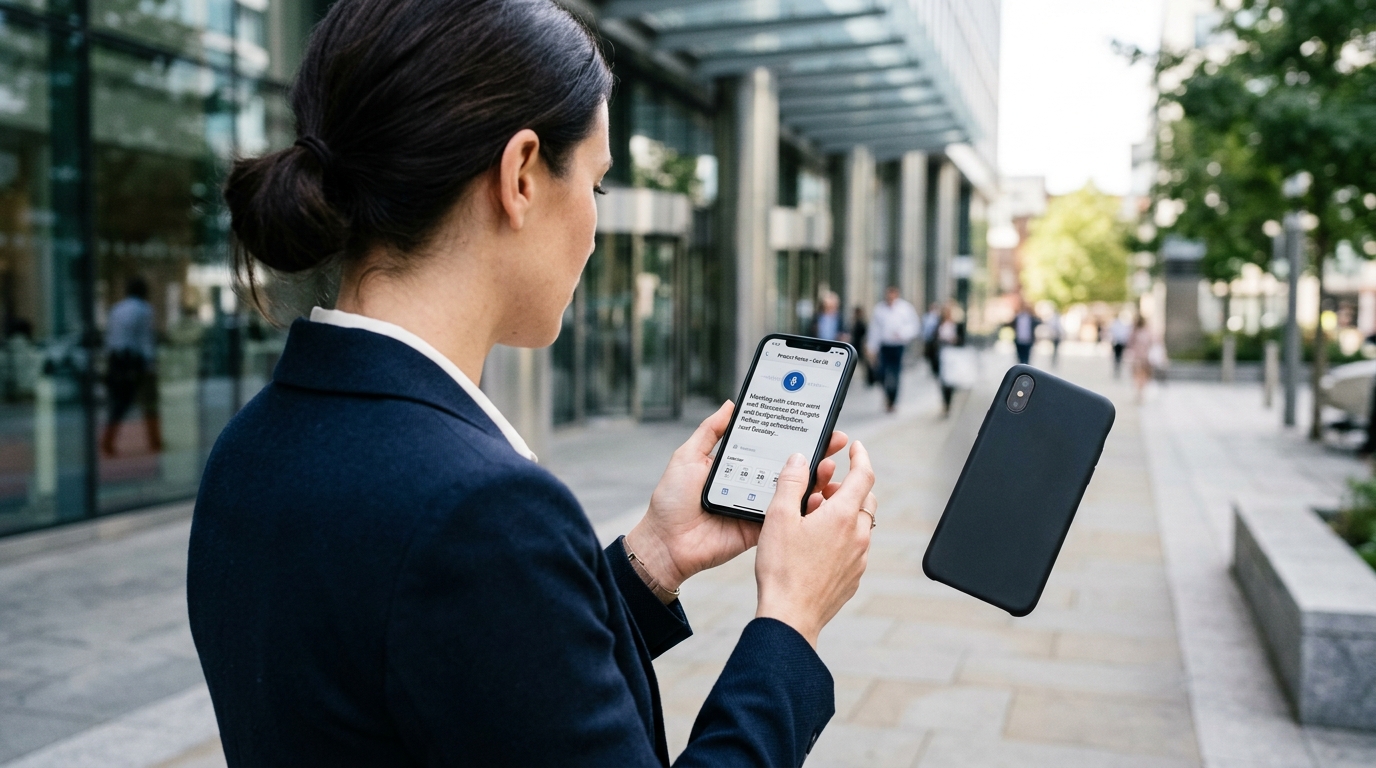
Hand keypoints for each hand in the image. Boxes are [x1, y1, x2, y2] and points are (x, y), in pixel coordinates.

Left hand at [625, 401, 849, 591]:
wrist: (665, 543)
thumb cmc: (671, 500)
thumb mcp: (688, 457)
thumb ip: (711, 431)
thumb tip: (731, 404)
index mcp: (738, 465)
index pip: (771, 445)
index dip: (792, 434)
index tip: (814, 421)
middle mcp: (751, 484)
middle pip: (789, 466)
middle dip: (814, 453)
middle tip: (834, 440)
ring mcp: (758, 506)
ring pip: (793, 491)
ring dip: (815, 478)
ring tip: (830, 466)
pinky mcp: (761, 528)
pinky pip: (786, 517)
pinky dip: (804, 508)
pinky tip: (820, 496)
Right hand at [754, 442, 875, 648]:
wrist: (790, 617)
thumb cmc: (783, 570)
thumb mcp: (779, 518)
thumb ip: (790, 483)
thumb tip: (799, 459)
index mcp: (843, 516)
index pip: (864, 475)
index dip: (861, 456)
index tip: (856, 448)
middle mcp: (859, 536)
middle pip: (866, 499)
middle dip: (847, 486)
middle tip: (823, 488)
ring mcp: (859, 559)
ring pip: (861, 524)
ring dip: (844, 513)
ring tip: (813, 518)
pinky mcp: (853, 577)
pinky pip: (855, 547)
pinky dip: (842, 536)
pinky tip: (816, 545)